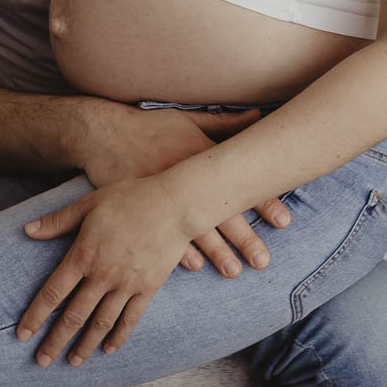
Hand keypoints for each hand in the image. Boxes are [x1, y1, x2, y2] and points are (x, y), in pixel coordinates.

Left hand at [16, 177, 197, 366]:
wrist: (173, 204)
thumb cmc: (129, 197)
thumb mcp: (89, 204)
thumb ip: (58, 221)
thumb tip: (27, 230)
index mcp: (84, 254)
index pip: (53, 293)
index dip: (35, 316)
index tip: (22, 335)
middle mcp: (102, 275)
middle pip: (74, 316)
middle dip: (55, 341)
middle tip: (43, 361)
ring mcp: (126, 284)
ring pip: (100, 323)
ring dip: (85, 345)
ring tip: (73, 362)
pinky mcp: (147, 289)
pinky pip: (130, 320)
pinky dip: (118, 337)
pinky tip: (108, 349)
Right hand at [82, 103, 289, 274]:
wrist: (103, 131)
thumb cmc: (150, 126)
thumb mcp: (187, 120)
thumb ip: (224, 123)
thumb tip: (259, 116)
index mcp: (198, 153)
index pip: (235, 179)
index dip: (260, 200)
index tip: (283, 220)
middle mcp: (182, 174)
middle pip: (217, 209)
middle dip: (243, 236)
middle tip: (263, 260)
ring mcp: (160, 191)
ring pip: (193, 226)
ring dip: (215, 250)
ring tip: (234, 270)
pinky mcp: (139, 206)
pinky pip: (161, 232)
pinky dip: (177, 249)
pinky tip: (194, 264)